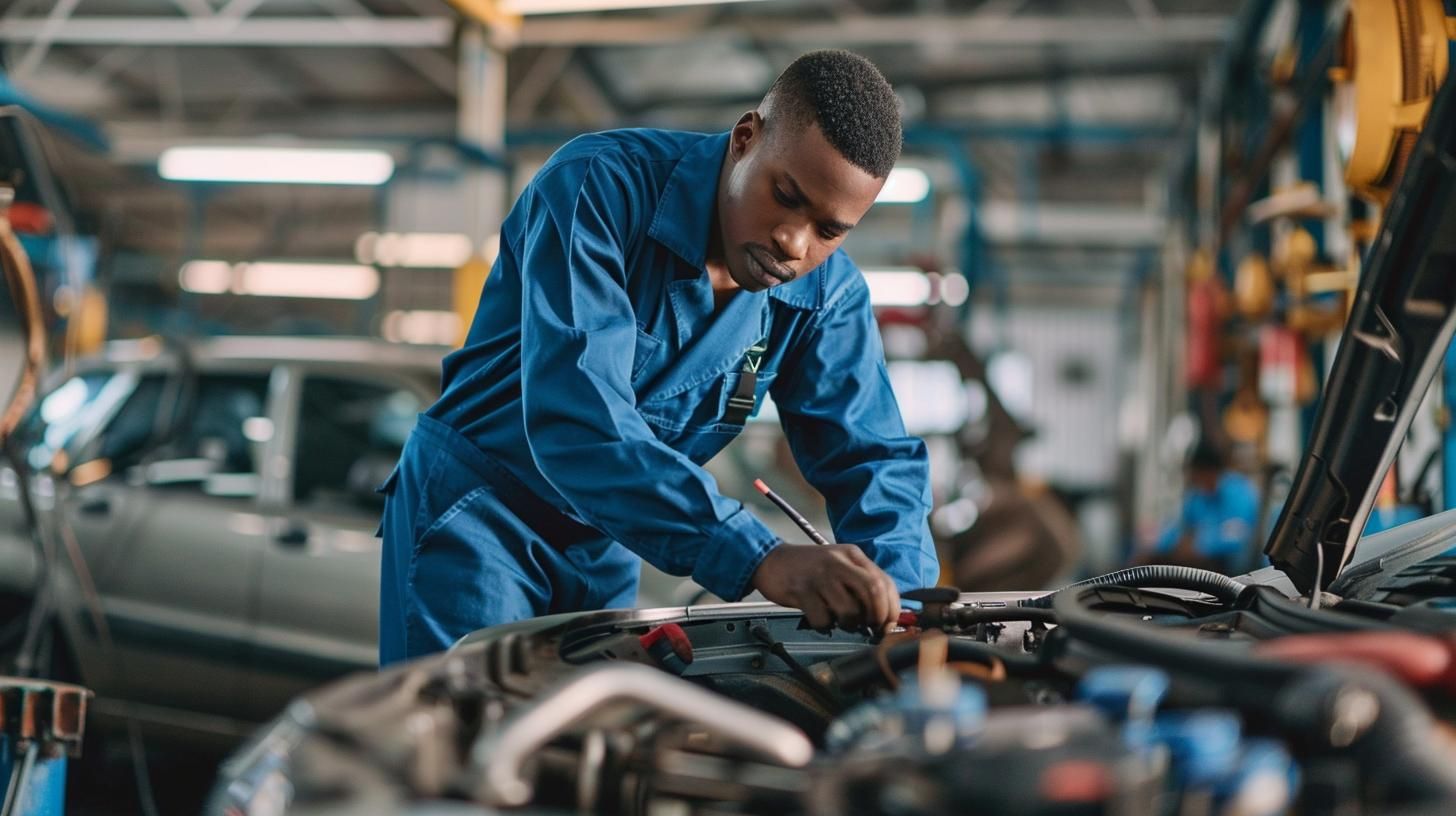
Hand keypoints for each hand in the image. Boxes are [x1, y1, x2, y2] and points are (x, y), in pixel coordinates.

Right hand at [749, 543, 900, 633]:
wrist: (770, 560)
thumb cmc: (809, 568)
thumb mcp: (839, 566)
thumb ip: (861, 583)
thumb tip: (886, 614)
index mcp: (852, 555)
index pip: (884, 581)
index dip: (892, 608)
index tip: (888, 624)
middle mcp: (838, 562)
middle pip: (873, 592)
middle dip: (877, 617)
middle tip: (871, 628)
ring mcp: (820, 576)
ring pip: (850, 610)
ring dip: (849, 624)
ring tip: (840, 621)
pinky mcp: (802, 591)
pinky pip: (823, 619)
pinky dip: (825, 625)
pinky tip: (819, 617)